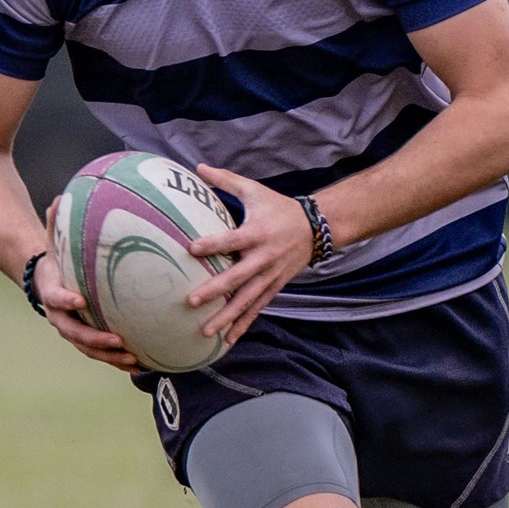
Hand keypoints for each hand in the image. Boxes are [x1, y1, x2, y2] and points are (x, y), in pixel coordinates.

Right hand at [35, 211, 137, 371]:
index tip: (81, 301)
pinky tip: (142, 363)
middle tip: (118, 340)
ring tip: (134, 359)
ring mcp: (73, 330)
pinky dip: (118, 359)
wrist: (46, 281)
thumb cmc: (55, 259)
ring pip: (89, 349)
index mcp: (52, 292)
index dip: (67, 301)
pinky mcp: (85, 338)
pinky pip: (101, 352)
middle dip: (96, 340)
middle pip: (75, 334)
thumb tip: (60, 198)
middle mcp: (60, 316)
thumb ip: (55, 223)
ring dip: (110, 357)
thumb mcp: (52, 241)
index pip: (57, 298)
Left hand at [184, 168, 315, 350]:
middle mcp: (264, 258)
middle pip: (237, 277)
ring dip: (227, 316)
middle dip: (215, 290)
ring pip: (246, 300)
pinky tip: (227, 340)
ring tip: (205, 331)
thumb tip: (198, 167)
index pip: (231, 240)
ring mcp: (270, 276)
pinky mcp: (274, 287)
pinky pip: (257, 308)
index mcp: (257, 233)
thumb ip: (226, 180)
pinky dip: (243, 324)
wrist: (317, 228)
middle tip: (191, 301)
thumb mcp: (255, 191)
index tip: (190, 249)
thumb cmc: (279, 208)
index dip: (212, 244)